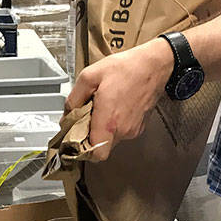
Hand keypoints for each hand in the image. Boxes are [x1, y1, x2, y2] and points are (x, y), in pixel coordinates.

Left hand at [64, 38, 172, 160]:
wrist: (153, 65)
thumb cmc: (125, 68)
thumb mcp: (90, 76)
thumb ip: (74, 99)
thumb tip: (67, 115)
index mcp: (109, 121)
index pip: (95, 154)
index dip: (84, 150)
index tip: (78, 136)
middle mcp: (123, 130)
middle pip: (101, 147)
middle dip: (91, 135)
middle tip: (87, 116)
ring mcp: (133, 129)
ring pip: (111, 139)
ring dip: (103, 128)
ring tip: (102, 107)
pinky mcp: (140, 126)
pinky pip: (122, 132)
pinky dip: (115, 124)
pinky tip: (114, 106)